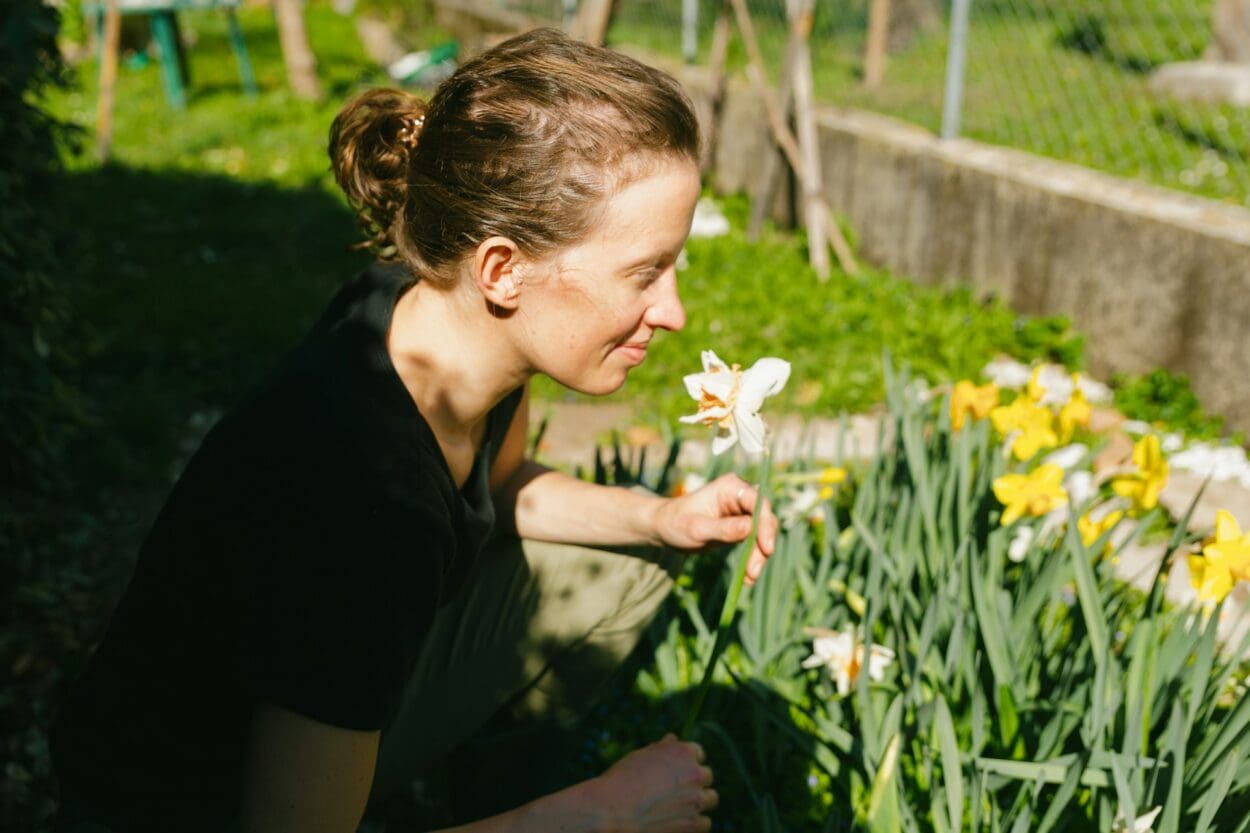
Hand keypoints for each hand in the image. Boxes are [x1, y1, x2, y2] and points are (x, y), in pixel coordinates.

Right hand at [587, 734, 716, 832]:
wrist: (612, 809)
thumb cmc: (622, 779)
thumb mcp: (641, 757)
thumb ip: (662, 749)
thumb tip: (673, 738)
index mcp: (684, 752)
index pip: (698, 754)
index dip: (688, 762)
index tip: (678, 771)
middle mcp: (695, 773)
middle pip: (706, 776)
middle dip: (694, 782)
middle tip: (675, 791)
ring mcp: (697, 800)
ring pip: (710, 799)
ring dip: (699, 802)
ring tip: (679, 807)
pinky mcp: (694, 824)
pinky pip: (705, 822)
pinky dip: (695, 823)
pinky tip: (679, 822)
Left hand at [652, 473, 778, 584]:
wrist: (664, 529)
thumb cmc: (675, 523)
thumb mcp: (696, 528)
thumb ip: (723, 528)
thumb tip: (750, 527)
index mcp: (730, 487)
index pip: (757, 502)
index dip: (765, 525)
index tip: (766, 548)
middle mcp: (740, 496)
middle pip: (764, 520)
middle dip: (762, 546)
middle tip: (754, 571)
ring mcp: (742, 512)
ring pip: (762, 534)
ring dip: (759, 556)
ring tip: (749, 578)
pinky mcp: (741, 527)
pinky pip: (754, 543)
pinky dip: (753, 559)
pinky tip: (747, 577)